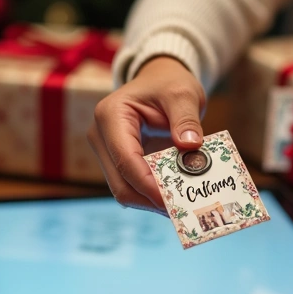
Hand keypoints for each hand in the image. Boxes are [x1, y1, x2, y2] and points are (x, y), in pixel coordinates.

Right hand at [89, 56, 206, 213]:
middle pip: (120, 183)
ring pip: (124, 190)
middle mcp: (101, 136)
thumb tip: (191, 146)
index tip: (174, 201)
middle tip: (182, 211)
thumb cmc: (168, 83)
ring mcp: (107, 152)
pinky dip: (152, 196)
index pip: (125, 160)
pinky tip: (174, 199)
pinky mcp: (117, 162)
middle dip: (150, 200)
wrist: (158, 81)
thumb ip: (186, 118)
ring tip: (181, 207)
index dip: (148, 185)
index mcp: (110, 115)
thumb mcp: (182, 92)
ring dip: (151, 202)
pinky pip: (132, 186)